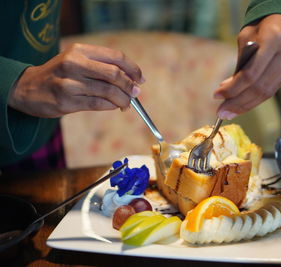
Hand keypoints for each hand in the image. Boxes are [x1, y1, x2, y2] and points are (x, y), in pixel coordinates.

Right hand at [8, 43, 144, 117]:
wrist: (28, 88)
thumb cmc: (61, 75)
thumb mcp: (78, 61)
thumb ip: (103, 67)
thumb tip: (134, 82)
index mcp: (81, 50)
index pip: (116, 57)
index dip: (133, 69)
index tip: (140, 79)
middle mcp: (74, 63)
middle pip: (115, 74)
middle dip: (130, 86)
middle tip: (135, 94)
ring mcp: (69, 82)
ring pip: (108, 91)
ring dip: (123, 100)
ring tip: (125, 104)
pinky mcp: (66, 101)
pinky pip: (98, 104)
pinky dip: (111, 106)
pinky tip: (114, 106)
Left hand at [213, 14, 280, 118]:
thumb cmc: (263, 24)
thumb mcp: (246, 37)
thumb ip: (240, 62)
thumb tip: (228, 88)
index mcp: (273, 39)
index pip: (251, 74)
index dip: (233, 88)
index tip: (217, 95)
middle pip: (260, 88)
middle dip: (238, 103)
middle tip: (221, 112)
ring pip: (268, 92)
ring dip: (246, 105)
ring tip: (229, 112)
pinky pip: (272, 89)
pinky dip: (255, 99)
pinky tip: (242, 104)